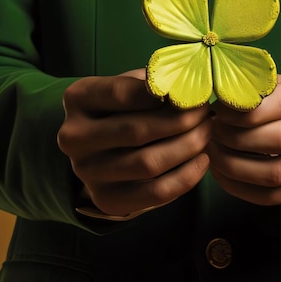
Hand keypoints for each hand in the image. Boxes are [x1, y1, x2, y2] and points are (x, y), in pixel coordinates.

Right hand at [58, 70, 210, 218]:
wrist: (101, 149)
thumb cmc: (124, 107)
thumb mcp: (130, 84)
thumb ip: (153, 81)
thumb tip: (187, 84)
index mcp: (78, 98)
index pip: (121, 93)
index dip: (161, 92)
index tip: (190, 91)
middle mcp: (74, 136)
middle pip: (136, 130)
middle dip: (181, 120)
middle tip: (206, 112)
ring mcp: (86, 172)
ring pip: (148, 163)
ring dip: (187, 146)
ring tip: (207, 132)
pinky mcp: (106, 200)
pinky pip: (154, 193)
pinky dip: (186, 177)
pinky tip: (202, 160)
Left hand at [207, 72, 280, 204]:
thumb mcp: (278, 82)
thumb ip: (252, 89)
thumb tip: (218, 100)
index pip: (280, 103)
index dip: (244, 112)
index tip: (218, 114)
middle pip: (279, 140)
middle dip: (236, 140)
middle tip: (212, 134)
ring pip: (276, 173)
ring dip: (236, 167)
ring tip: (214, 155)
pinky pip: (275, 196)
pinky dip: (242, 188)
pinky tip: (223, 175)